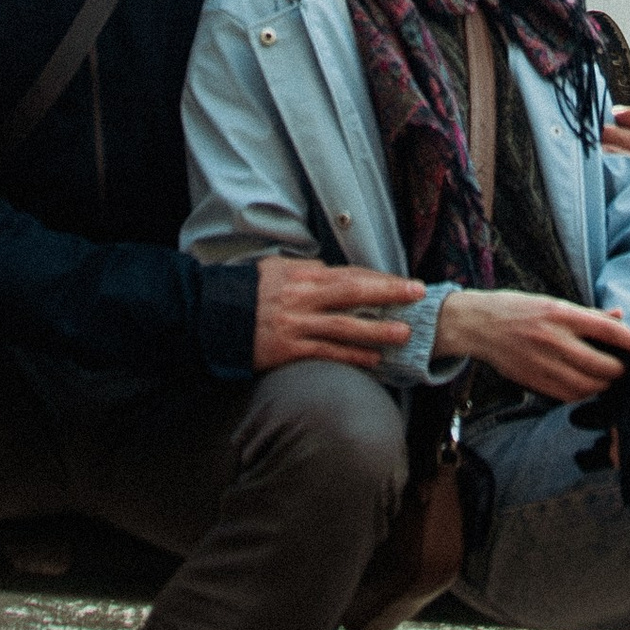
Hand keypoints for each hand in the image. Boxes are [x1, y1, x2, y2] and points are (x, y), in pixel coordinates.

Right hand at [253, 255, 419, 372]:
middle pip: (354, 292)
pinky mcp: (290, 349)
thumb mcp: (277, 269)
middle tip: (417, 293)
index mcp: (302, 275)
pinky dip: (352, 356)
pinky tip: (373, 360)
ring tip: (404, 333)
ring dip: (377, 330)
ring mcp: (298, 324)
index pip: (349, 274)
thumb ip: (307, 271)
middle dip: (389, 292)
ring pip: (345, 326)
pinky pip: (328, 353)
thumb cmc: (248, 291)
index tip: (403, 282)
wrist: (212, 316)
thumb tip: (333, 272)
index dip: (378, 278)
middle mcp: (303, 297)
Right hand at [434, 288, 629, 401]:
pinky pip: (568, 395)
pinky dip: (584, 393)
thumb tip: (619, 316)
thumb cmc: (518, 309)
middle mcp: (554, 339)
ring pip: (588, 385)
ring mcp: (543, 363)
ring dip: (604, 385)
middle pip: (602, 364)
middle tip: (626, 368)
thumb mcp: (553, 303)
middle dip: (620, 370)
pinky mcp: (533, 380)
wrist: (479, 325)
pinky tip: (587, 386)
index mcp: (562, 314)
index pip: (608, 330)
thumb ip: (588, 314)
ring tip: (609, 378)